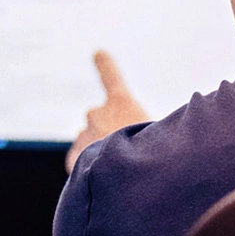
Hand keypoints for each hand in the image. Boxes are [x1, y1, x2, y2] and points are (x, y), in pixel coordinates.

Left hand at [66, 51, 150, 171]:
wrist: (131, 178)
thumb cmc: (156, 158)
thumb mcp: (161, 136)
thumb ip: (147, 132)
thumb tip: (137, 142)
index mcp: (122, 103)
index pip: (111, 77)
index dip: (105, 65)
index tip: (97, 53)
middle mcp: (96, 113)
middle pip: (100, 125)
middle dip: (108, 138)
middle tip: (126, 158)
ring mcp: (82, 135)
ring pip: (89, 146)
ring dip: (99, 156)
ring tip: (118, 175)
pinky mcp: (73, 157)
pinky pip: (79, 164)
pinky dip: (86, 172)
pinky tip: (103, 182)